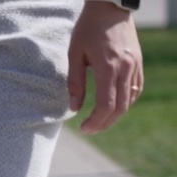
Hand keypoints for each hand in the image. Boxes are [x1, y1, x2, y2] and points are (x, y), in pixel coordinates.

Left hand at [69, 1, 143, 133]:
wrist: (110, 7)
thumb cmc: (88, 29)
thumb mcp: (75, 54)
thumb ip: (74, 82)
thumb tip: (74, 108)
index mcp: (108, 68)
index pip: (106, 105)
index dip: (96, 121)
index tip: (83, 128)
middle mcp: (126, 69)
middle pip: (120, 107)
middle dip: (105, 123)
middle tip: (90, 130)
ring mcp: (135, 65)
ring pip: (130, 99)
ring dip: (116, 115)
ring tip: (100, 121)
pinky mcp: (138, 62)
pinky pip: (136, 88)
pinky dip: (126, 101)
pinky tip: (115, 106)